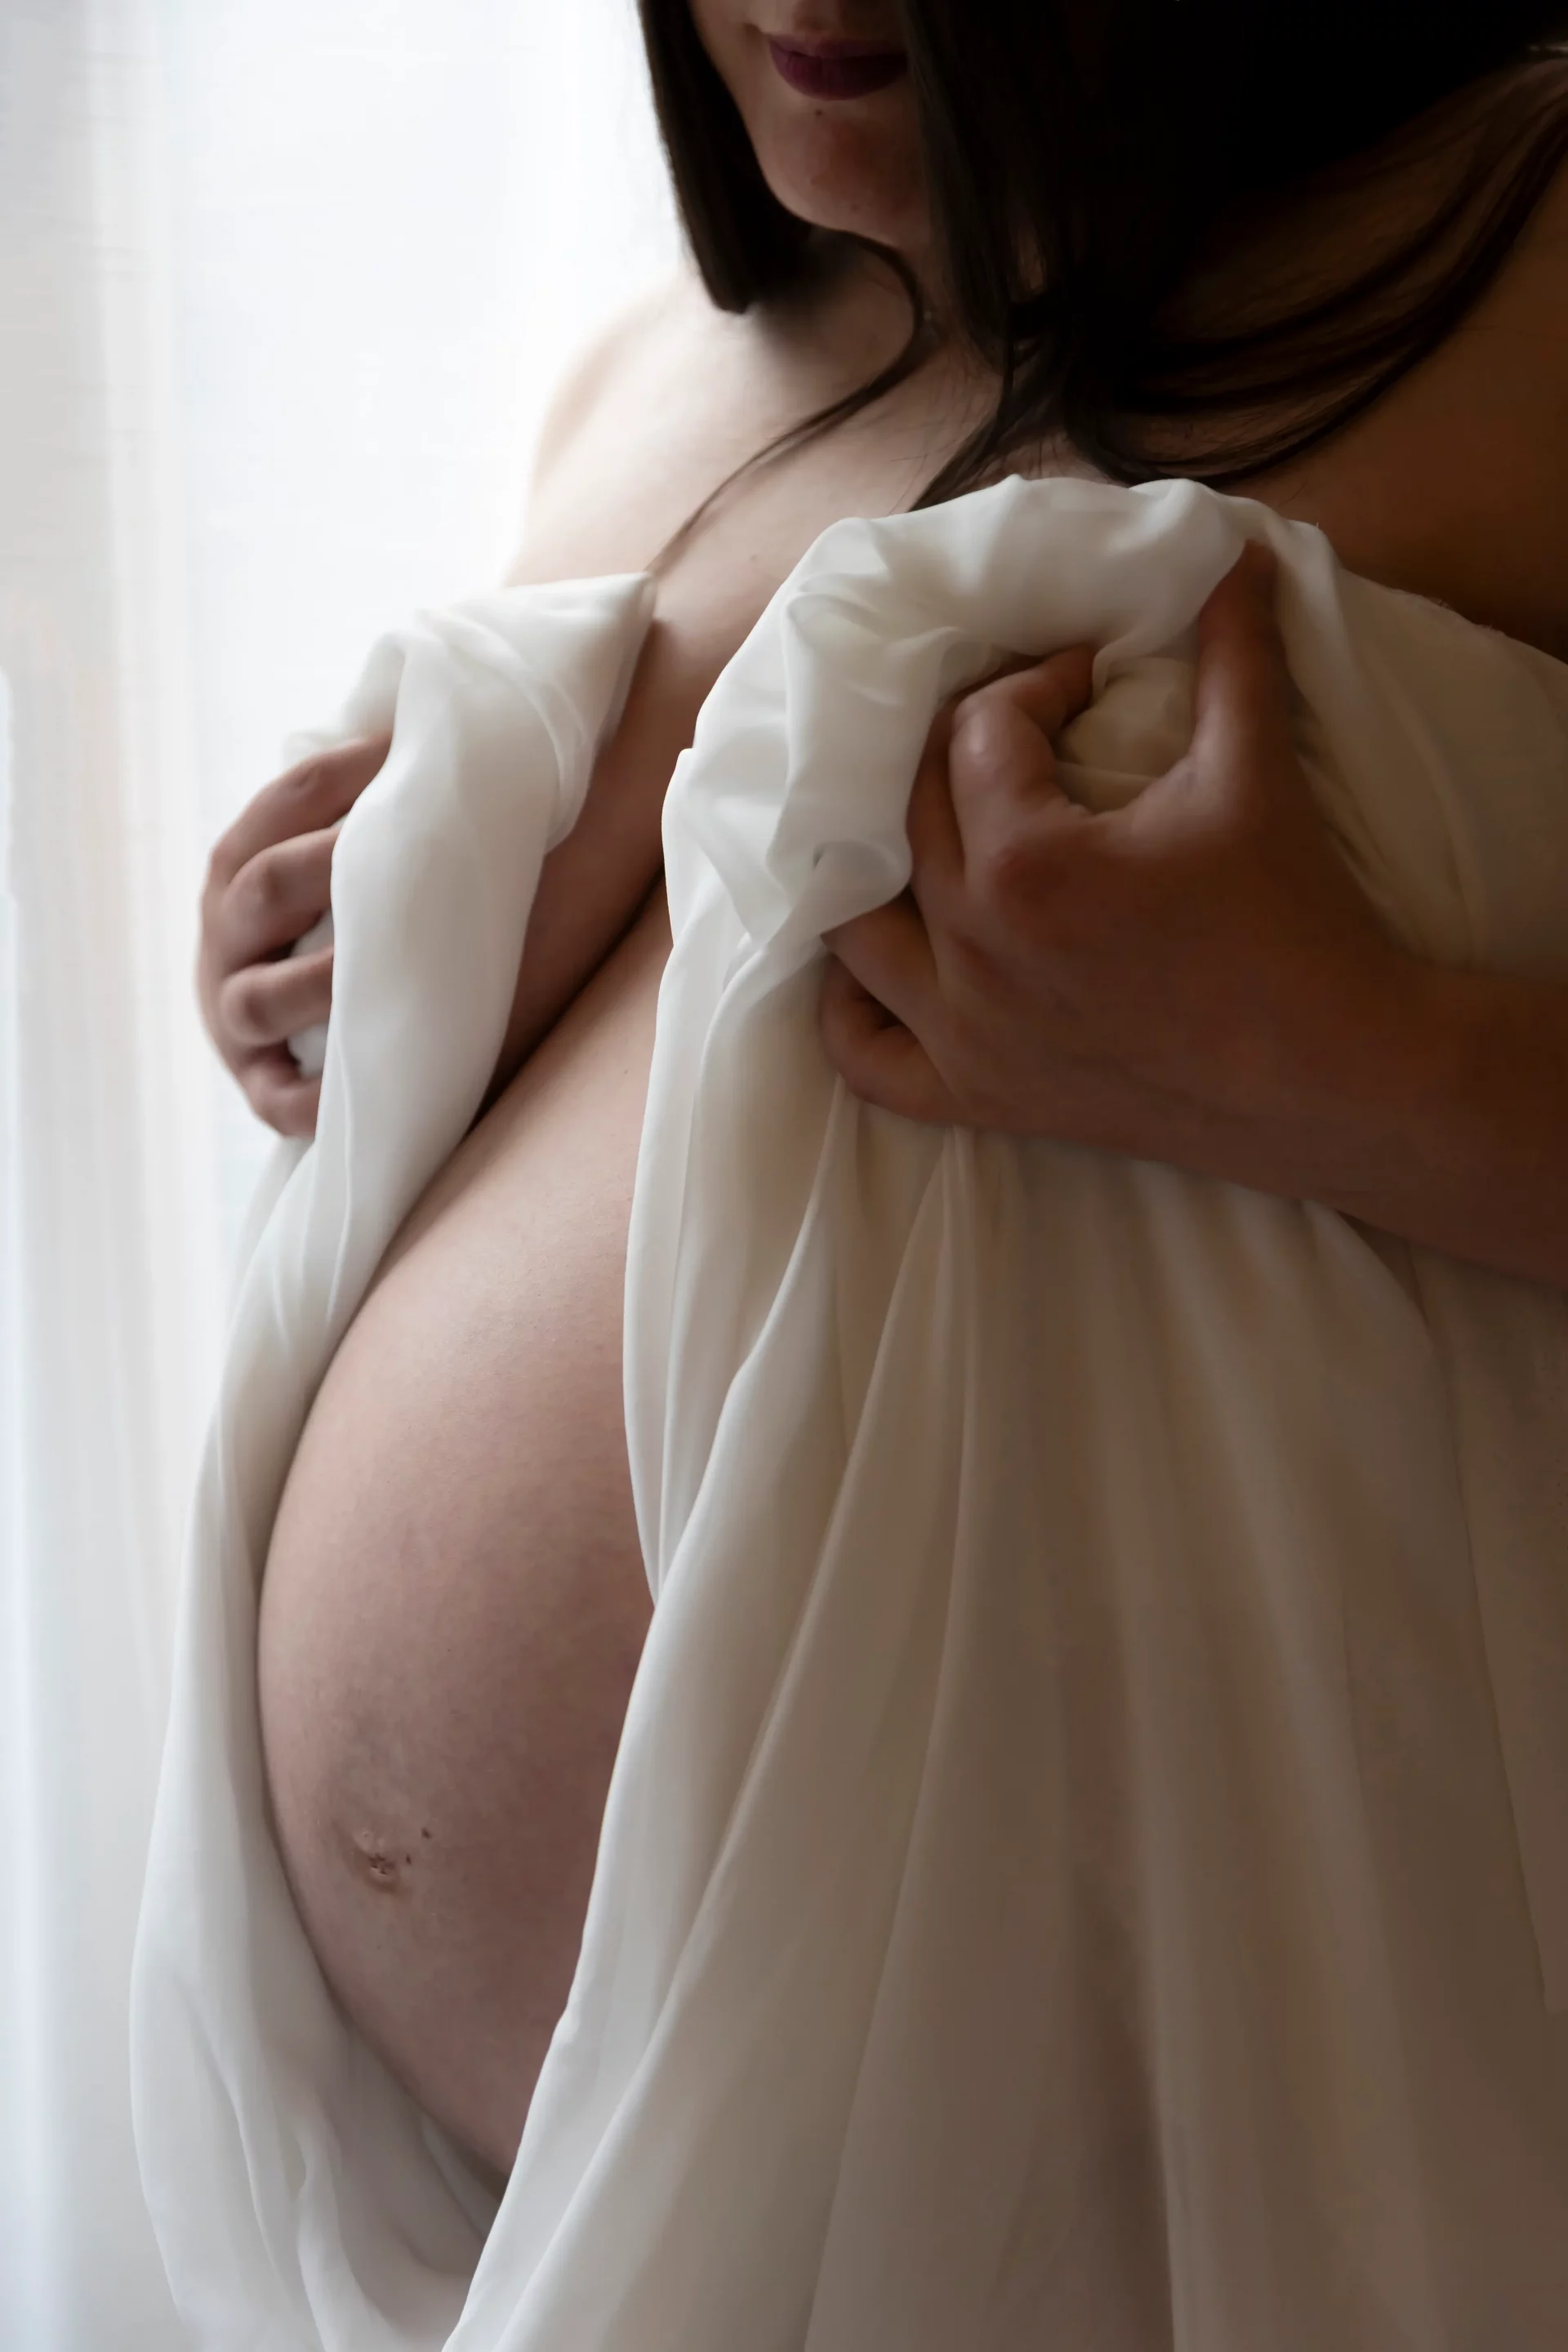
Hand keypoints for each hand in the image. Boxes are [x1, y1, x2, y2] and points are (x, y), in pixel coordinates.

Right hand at [197, 734, 388, 1136]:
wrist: (296, 1037)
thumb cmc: (343, 924)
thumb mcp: (333, 862)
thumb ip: (372, 810)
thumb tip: (442, 728)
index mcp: (242, 862)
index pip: (287, 798)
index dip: (349, 771)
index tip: (417, 752)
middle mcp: (226, 934)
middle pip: (268, 884)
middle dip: (331, 863)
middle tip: (409, 849)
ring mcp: (234, 1015)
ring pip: (260, 997)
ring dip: (317, 981)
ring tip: (377, 968)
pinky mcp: (260, 1088)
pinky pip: (279, 1100)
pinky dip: (313, 1100)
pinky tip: (356, 1088)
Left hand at [818, 544, 1409, 1192]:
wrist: (1332, 1076)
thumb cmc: (1299, 921)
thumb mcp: (1258, 769)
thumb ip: (1233, 652)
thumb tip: (1234, 552)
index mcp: (1028, 863)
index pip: (980, 732)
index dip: (1037, 685)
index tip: (1089, 684)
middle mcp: (972, 951)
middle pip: (908, 813)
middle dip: (961, 752)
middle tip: (1021, 738)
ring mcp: (965, 1034)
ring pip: (855, 933)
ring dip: (870, 870)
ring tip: (919, 831)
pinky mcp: (980, 1098)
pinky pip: (866, 1059)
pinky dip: (849, 1012)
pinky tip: (876, 967)